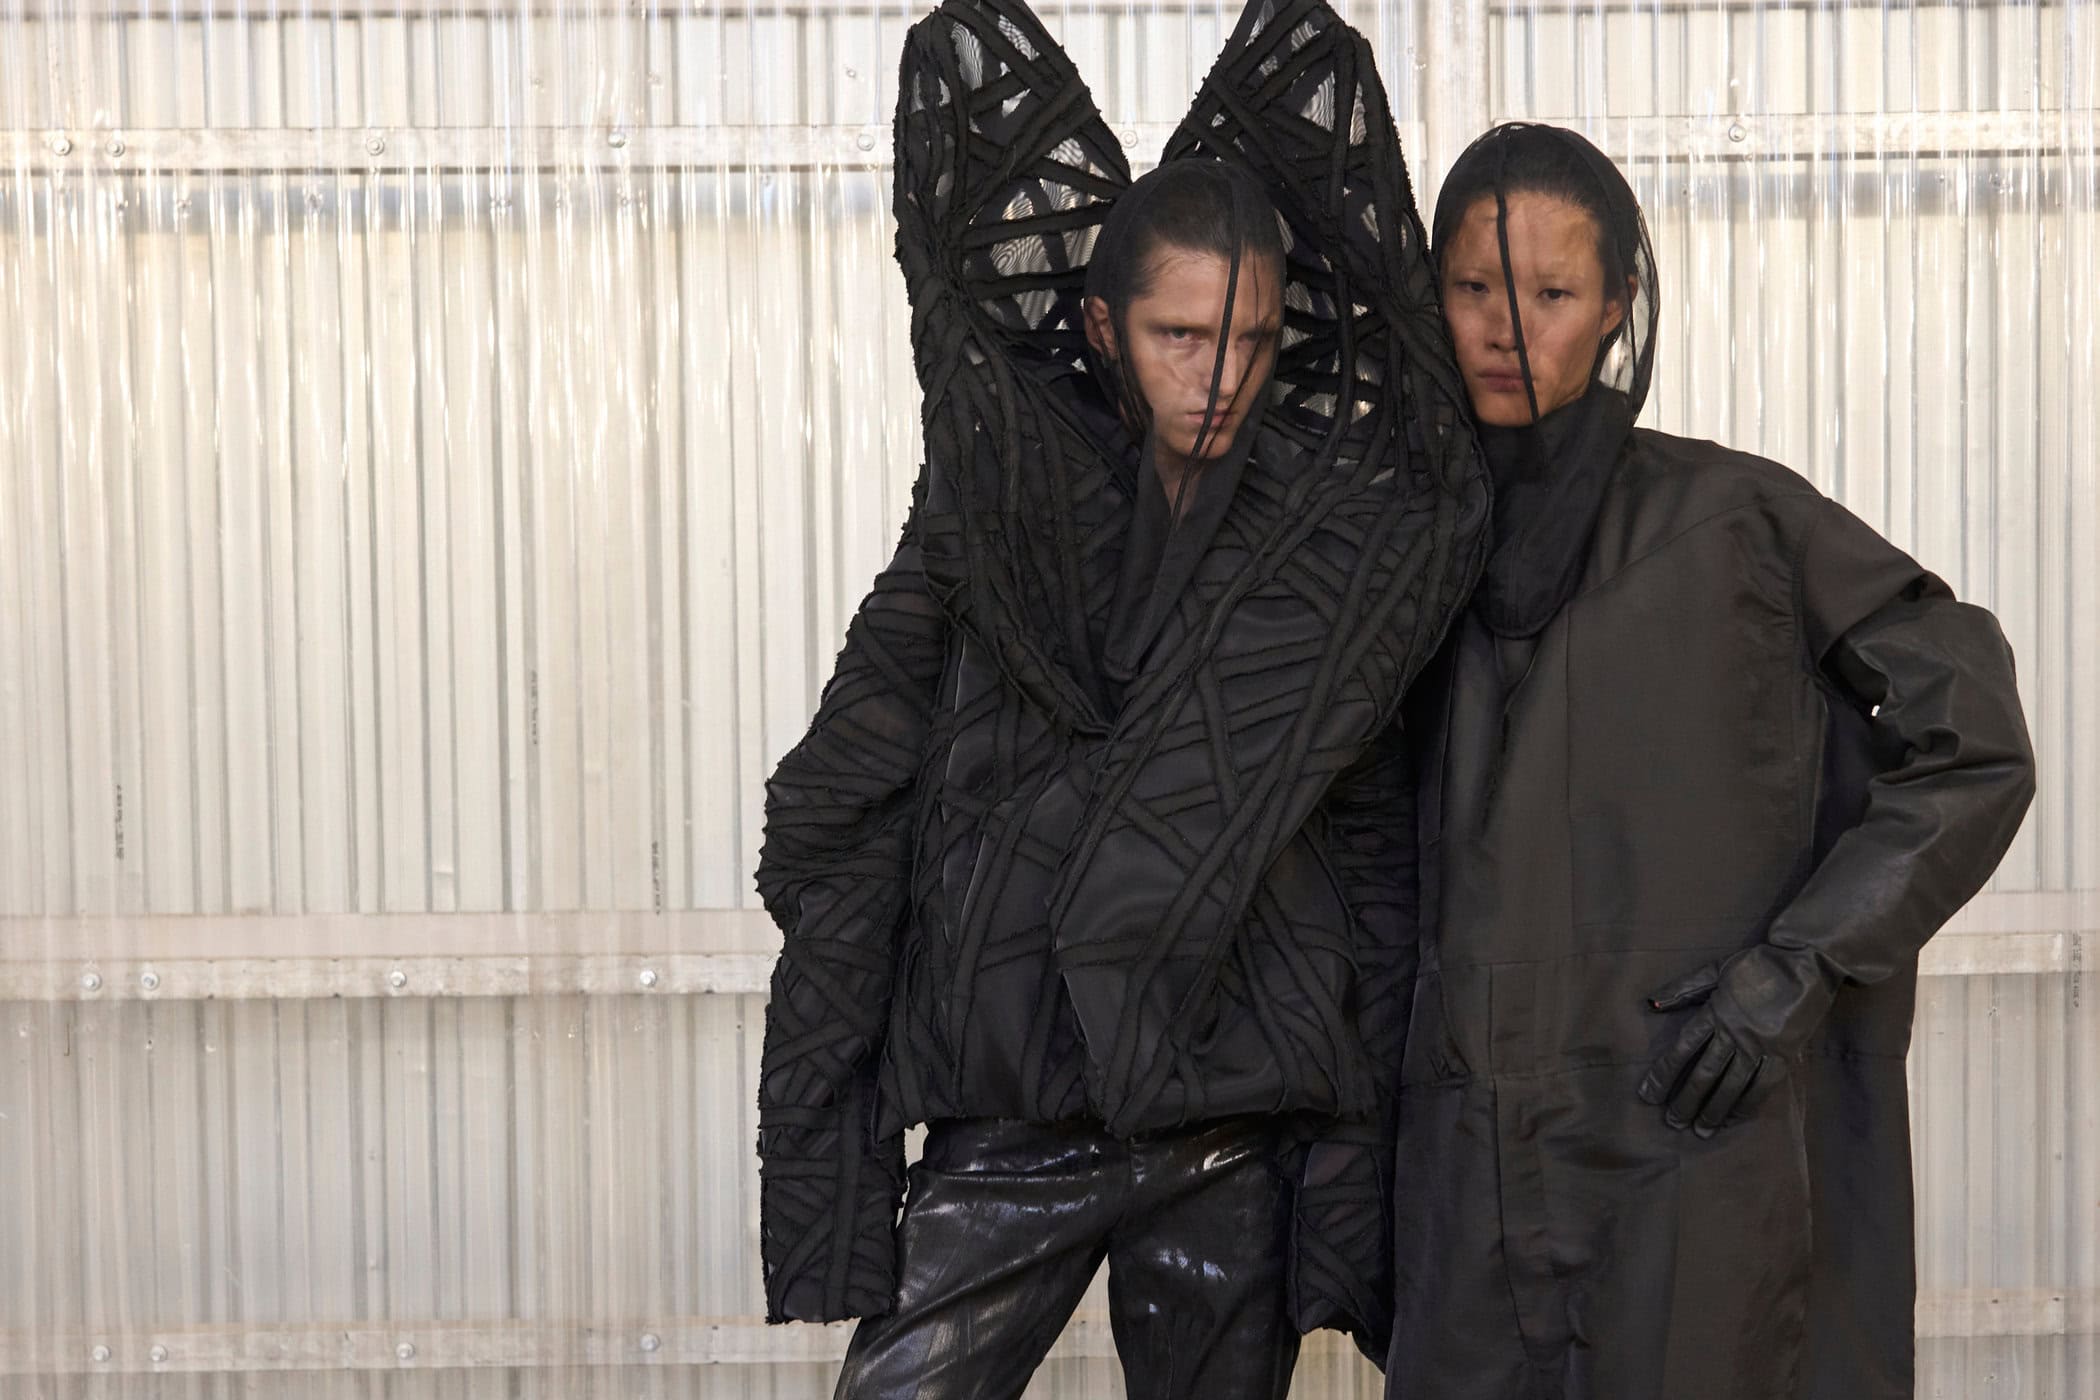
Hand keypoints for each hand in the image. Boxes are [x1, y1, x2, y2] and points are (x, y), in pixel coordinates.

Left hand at [1637, 945, 1837, 1136]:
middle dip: (1686, 1101)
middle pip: (1705, 1074)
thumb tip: (1652, 1004)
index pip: (1682, 1050)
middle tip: (1672, 1122)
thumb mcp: (1716, 970)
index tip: (1649, 1095)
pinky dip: (1746, 1106)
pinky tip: (1733, 1121)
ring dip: (1714, 1110)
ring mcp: (1760, 1047)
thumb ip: (1684, 989)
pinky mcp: (1784, 1055)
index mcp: (1715, 1013)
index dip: (1664, 1074)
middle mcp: (1735, 1034)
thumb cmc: (1757, 964)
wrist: (1805, 963)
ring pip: (1732, 1086)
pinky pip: (1762, 1087)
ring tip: (1700, 1130)